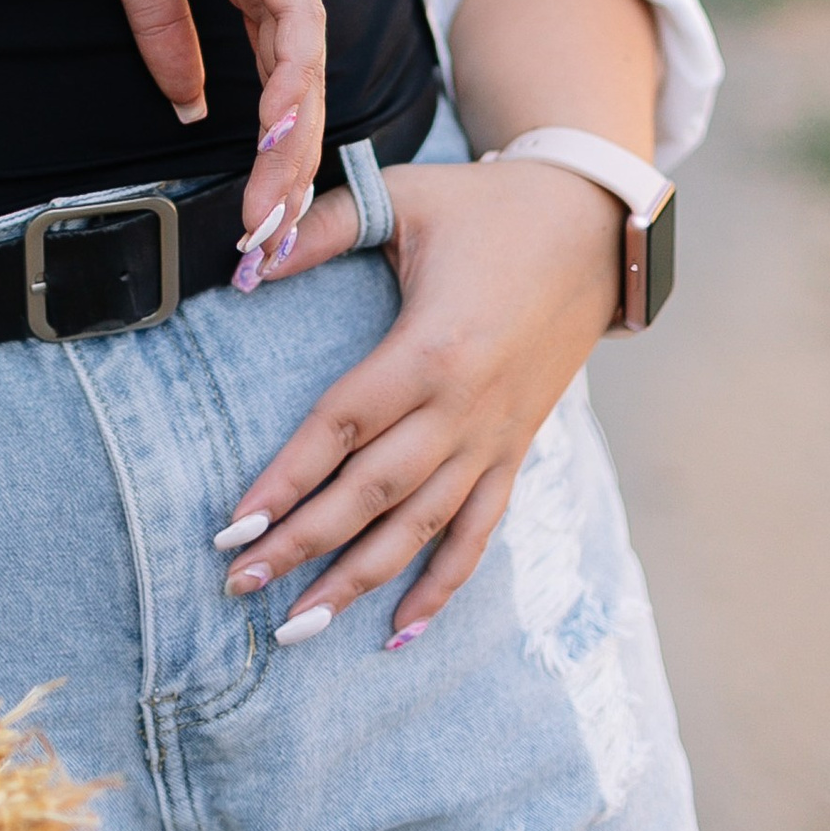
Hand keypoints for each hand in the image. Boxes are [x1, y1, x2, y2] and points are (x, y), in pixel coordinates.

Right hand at [52, 0, 325, 243]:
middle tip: (266, 242)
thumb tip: (187, 96)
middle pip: (302, 86)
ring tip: (272, 209)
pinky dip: (292, 76)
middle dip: (285, 170)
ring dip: (292, 143)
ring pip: (307, 66)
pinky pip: (293, 17)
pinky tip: (281, 127)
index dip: (264, 146)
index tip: (243, 211)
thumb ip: (161, 20)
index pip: (272, 75)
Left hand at [217, 160, 623, 639]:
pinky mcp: (517, 450)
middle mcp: (463, 409)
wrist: (595, 228)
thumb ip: (318, 225)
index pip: (341, 428)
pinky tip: (401, 632)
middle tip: (238, 585)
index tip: (234, 525)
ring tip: (298, 628)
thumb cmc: (487, 208)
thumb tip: (248, 256)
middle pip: (373, 494)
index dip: (285, 479)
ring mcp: (495, 438)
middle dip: (303, 545)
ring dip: (359, 581)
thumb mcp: (402, 198)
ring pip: (422, 528)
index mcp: (430, 349)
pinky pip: (480, 531)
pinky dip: (444, 586)